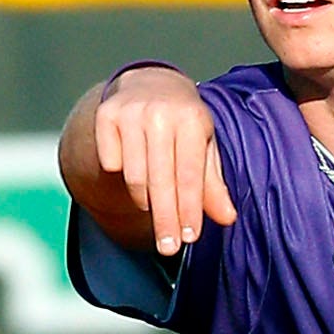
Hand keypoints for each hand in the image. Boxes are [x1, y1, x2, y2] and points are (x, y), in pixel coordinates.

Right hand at [92, 68, 238, 255]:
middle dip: (165, 219)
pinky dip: (121, 175)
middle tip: (168, 249)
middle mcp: (160, 113)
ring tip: (155, 207)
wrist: (150, 84)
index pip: (189, 174)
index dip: (189, 208)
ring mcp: (130, 112)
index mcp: (192, 119)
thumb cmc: (184, 125)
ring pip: (135, 176)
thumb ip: (213, 185)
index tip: (189, 237)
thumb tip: (227, 218)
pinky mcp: (106, 115)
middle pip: (160, 180)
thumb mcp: (204, 149)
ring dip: (146, 201)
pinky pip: (111, 163)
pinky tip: (134, 173)